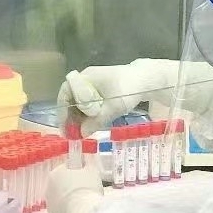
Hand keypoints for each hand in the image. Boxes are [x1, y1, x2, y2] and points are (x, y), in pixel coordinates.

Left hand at [46, 164, 104, 212]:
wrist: (84, 212)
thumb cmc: (87, 189)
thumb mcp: (91, 170)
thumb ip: (85, 166)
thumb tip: (83, 164)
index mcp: (55, 174)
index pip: (65, 170)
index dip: (77, 172)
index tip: (85, 175)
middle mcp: (48, 190)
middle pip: (62, 187)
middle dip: (72, 188)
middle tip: (86, 190)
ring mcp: (50, 207)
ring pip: (62, 202)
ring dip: (71, 202)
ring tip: (85, 204)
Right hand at [57, 60, 179, 135]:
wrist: (148, 80)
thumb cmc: (129, 90)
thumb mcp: (113, 108)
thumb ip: (96, 121)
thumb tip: (82, 134)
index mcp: (85, 78)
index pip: (66, 94)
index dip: (63, 113)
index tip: (66, 128)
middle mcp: (87, 79)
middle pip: (71, 99)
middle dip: (70, 117)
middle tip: (71, 134)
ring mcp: (94, 83)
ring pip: (80, 102)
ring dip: (79, 117)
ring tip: (80, 133)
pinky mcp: (102, 89)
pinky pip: (90, 102)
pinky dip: (88, 114)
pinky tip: (90, 125)